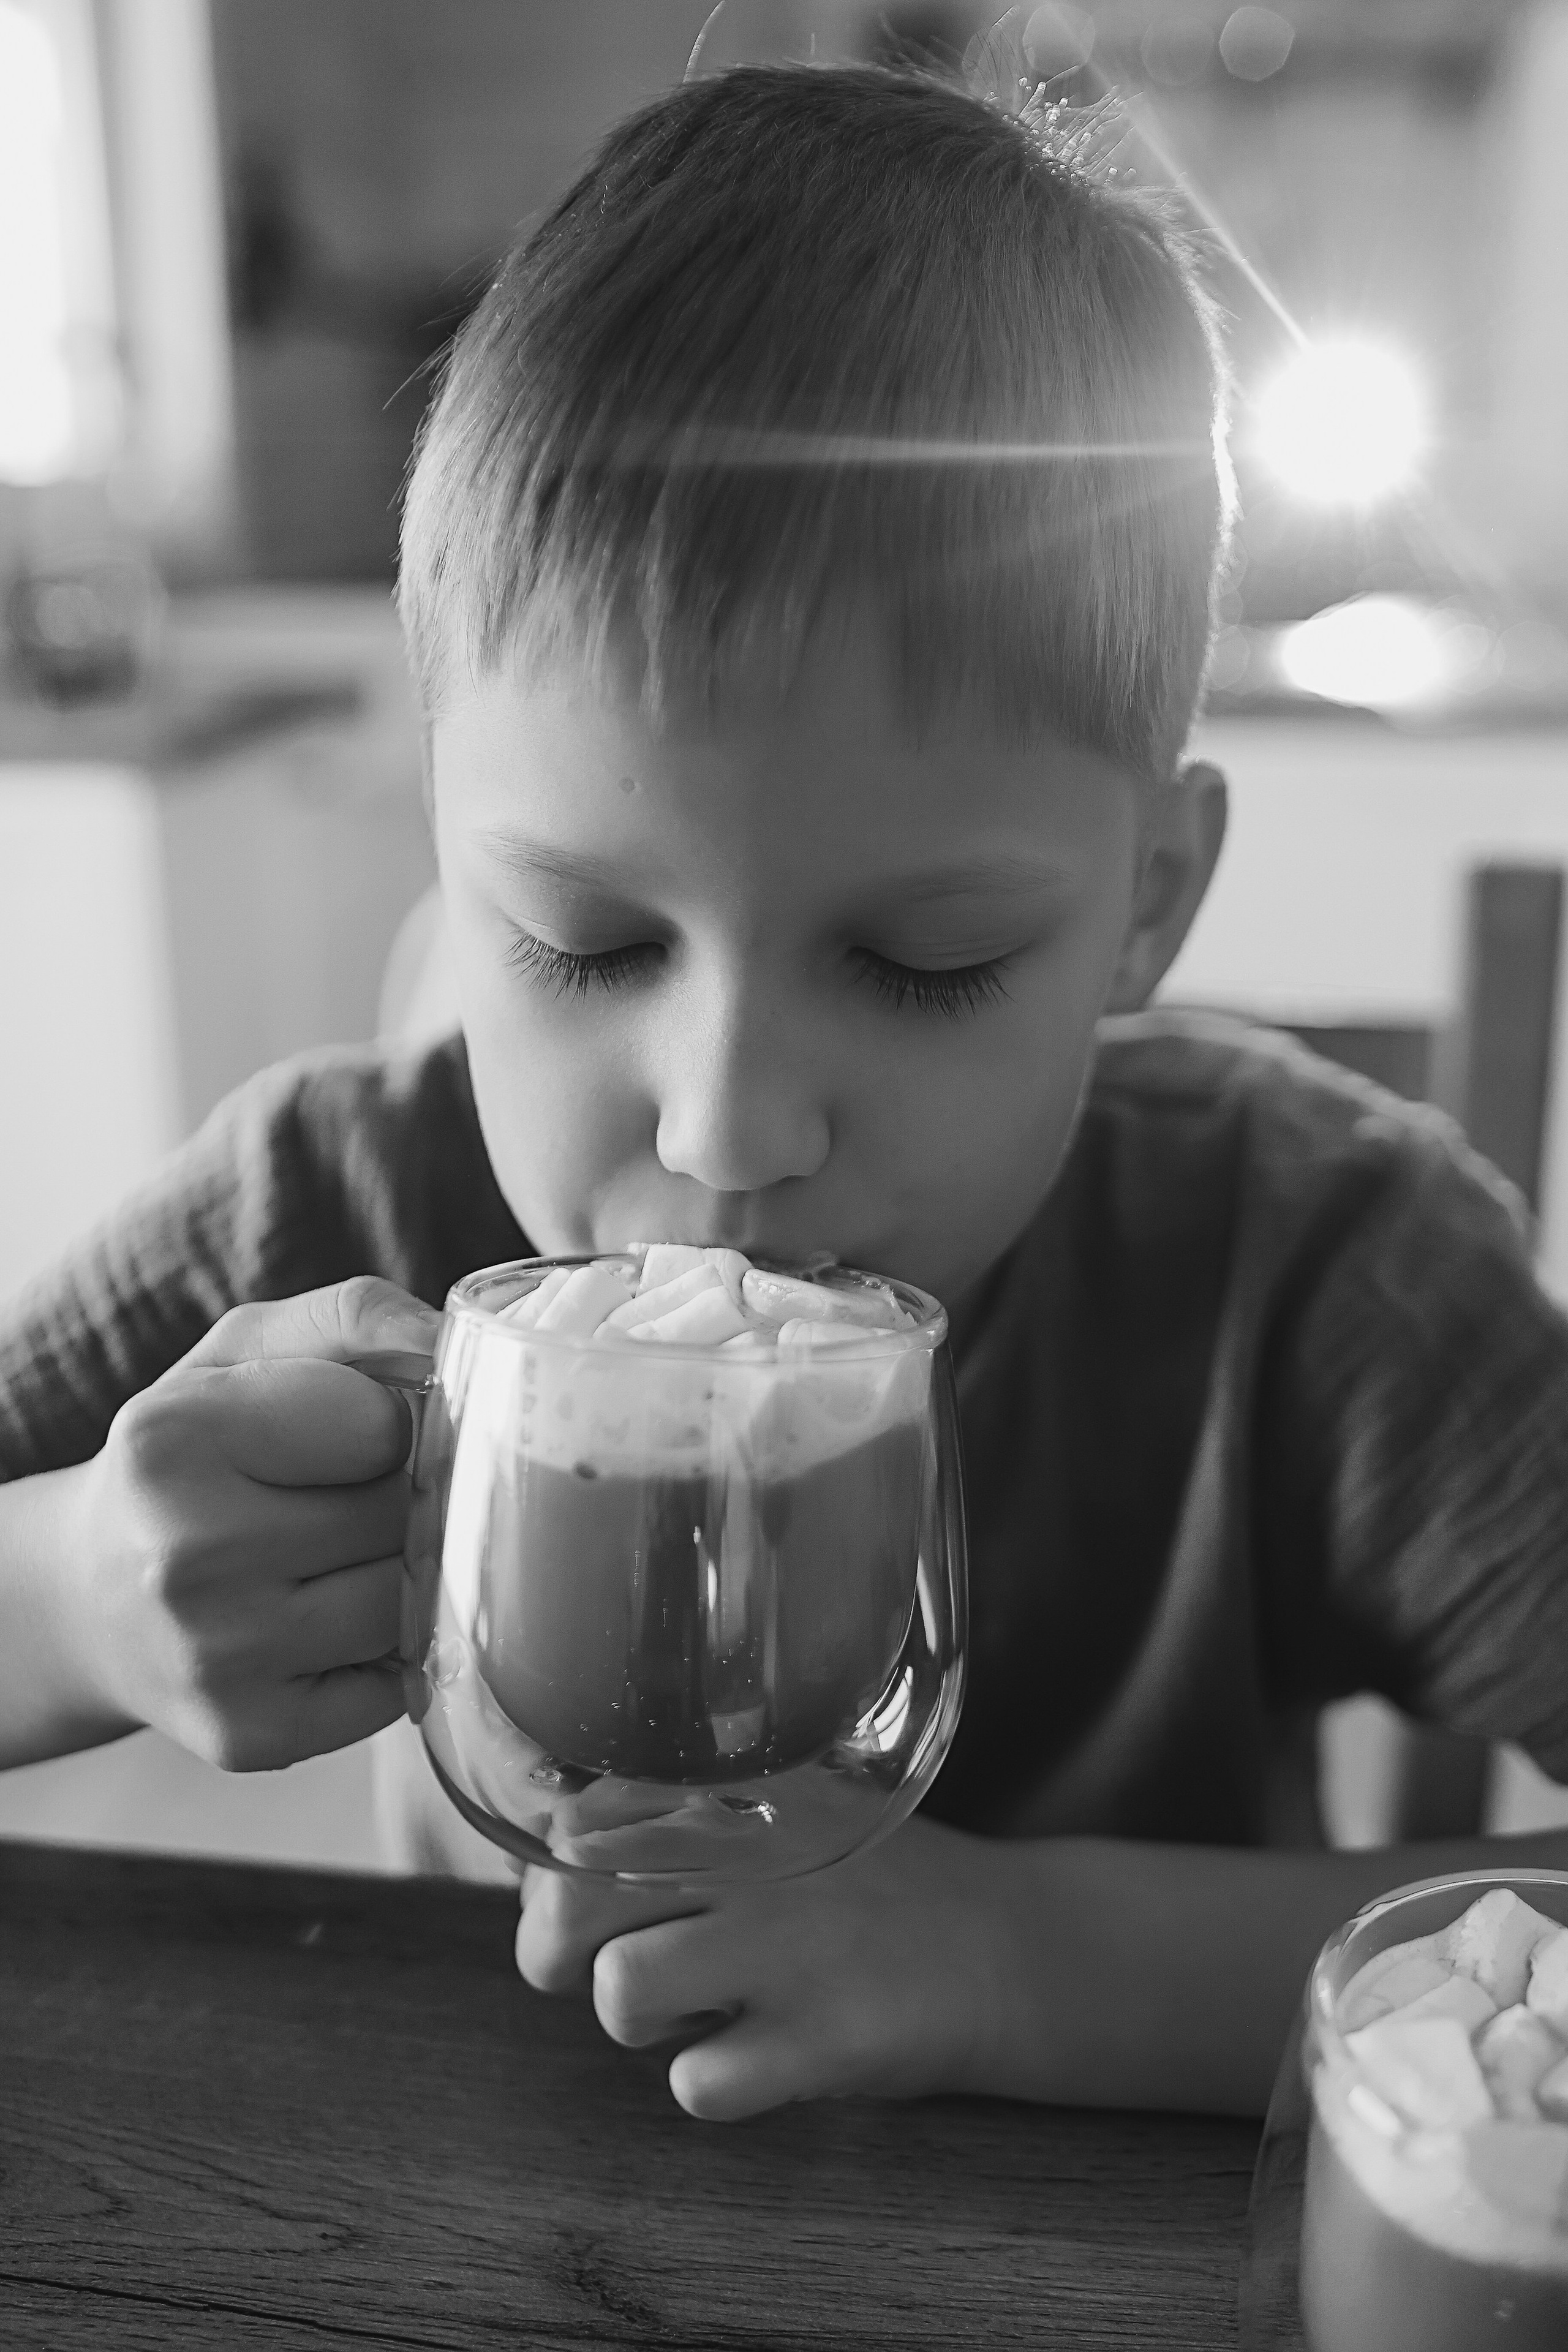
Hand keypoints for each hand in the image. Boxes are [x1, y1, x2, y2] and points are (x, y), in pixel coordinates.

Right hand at [70, 1276, 439, 1769]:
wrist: (93, 1594)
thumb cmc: (194, 1457)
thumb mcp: (247, 1353)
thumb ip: (353, 1318)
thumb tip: (450, 1341)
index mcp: (175, 1438)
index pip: (386, 1425)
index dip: (390, 1425)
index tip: (348, 1436)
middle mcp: (186, 1555)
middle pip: (404, 1517)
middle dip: (403, 1500)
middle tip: (344, 1501)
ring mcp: (218, 1658)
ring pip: (410, 1603)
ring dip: (401, 1577)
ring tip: (333, 1561)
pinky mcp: (251, 1736)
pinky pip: (396, 1686)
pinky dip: (385, 1656)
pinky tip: (323, 1627)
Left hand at [514, 1815, 1014, 2120]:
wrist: (1009, 1946)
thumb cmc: (864, 1885)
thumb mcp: (777, 1815)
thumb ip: (667, 1816)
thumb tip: (533, 1840)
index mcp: (735, 1791)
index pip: (574, 1817)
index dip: (551, 1872)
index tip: (590, 1895)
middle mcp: (754, 1856)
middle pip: (569, 1900)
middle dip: (554, 1951)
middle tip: (603, 1968)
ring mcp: (791, 1946)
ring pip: (619, 1992)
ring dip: (637, 2018)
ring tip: (698, 2007)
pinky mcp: (825, 2038)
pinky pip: (698, 2085)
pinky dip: (715, 2083)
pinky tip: (765, 2052)